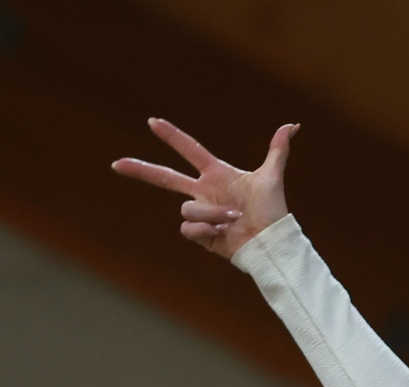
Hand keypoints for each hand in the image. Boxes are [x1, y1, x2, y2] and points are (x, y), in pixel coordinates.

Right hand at [112, 119, 296, 259]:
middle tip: (117, 164)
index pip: (189, 150)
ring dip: (210, 213)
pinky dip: (205, 229)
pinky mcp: (201, 235)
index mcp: (217, 174)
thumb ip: (277, 150)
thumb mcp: (272, 178)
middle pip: (165, 178)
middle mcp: (204, 192)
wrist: (271, 243)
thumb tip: (292, 125)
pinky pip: (188, 228)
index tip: (152, 121)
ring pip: (187, 208)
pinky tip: (223, 232)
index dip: (172, 136)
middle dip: (141, 170)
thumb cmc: (273, 211)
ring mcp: (201, 213)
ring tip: (233, 217)